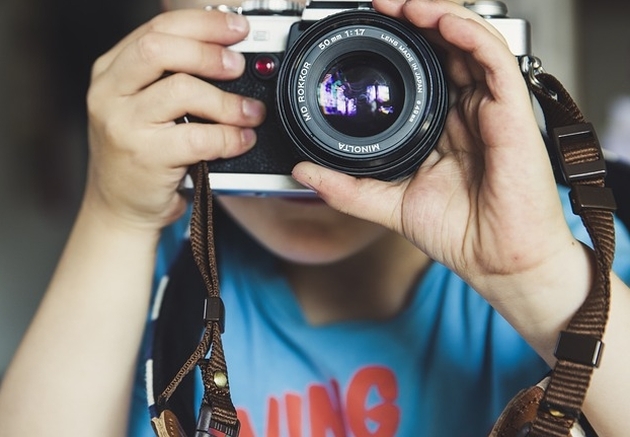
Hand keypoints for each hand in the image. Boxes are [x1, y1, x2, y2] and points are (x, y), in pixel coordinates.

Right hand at [84, 9, 264, 230]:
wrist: (119, 207)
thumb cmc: (139, 155)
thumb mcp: (142, 107)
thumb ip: (170, 77)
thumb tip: (227, 52)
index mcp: (111, 71)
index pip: (156, 29)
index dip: (202, 23)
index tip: (236, 28)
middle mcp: (110, 93)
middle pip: (160, 49)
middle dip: (209, 51)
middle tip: (238, 65)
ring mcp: (123, 125)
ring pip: (181, 90)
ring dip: (227, 100)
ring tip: (250, 112)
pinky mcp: (145, 157)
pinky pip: (198, 137)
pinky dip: (228, 137)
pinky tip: (241, 140)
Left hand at [292, 0, 578, 298]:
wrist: (497, 261)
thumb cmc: (460, 233)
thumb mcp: (389, 204)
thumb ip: (347, 188)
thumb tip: (304, 171)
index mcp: (445, 124)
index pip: (425, 68)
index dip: (400, 42)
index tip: (366, 27)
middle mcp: (469, 109)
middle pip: (447, 45)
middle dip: (414, 16)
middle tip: (379, 4)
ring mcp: (492, 107)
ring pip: (471, 40)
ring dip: (438, 14)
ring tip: (403, 4)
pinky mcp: (513, 112)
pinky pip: (495, 59)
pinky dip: (468, 34)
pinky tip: (440, 21)